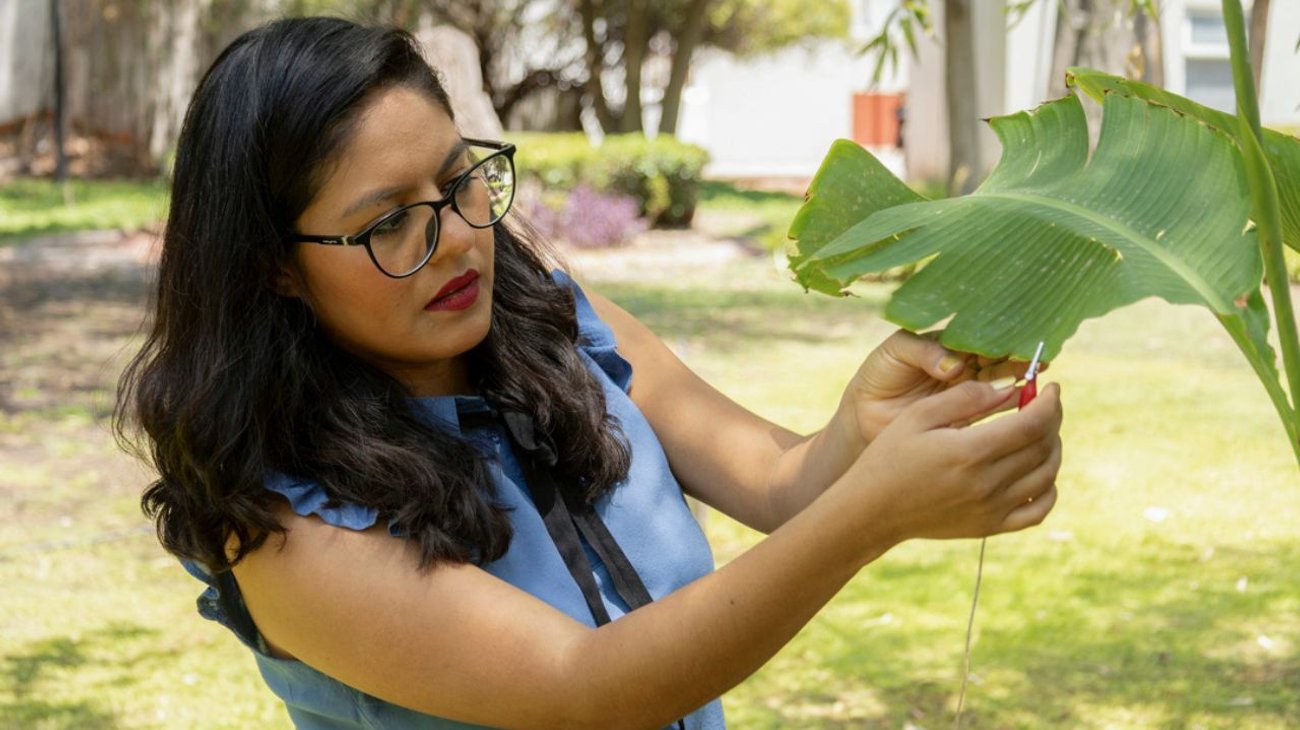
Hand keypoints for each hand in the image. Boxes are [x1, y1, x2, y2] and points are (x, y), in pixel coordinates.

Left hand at [842, 330, 1044, 444]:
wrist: (864, 412)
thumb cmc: (879, 374)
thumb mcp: (895, 352)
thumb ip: (923, 351)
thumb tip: (954, 366)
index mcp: (950, 344)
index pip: (982, 335)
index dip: (1002, 336)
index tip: (1020, 338)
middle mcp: (965, 366)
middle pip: (999, 358)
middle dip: (1019, 357)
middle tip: (1037, 359)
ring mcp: (967, 391)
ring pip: (1001, 382)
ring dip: (1019, 380)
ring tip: (1035, 378)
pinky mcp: (965, 416)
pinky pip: (992, 409)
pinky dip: (1009, 406)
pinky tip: (1022, 402)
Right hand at [846, 379, 1062, 544]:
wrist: (872, 509)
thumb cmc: (890, 456)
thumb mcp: (918, 415)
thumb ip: (965, 397)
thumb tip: (1008, 388)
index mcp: (970, 451)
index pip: (1033, 423)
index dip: (1049, 402)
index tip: (1050, 387)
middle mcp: (987, 483)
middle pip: (1044, 446)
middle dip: (1052, 419)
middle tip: (1043, 404)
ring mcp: (992, 509)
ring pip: (1047, 475)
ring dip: (1053, 448)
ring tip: (1040, 431)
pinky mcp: (990, 527)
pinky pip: (1038, 510)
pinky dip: (1049, 488)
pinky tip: (1038, 471)